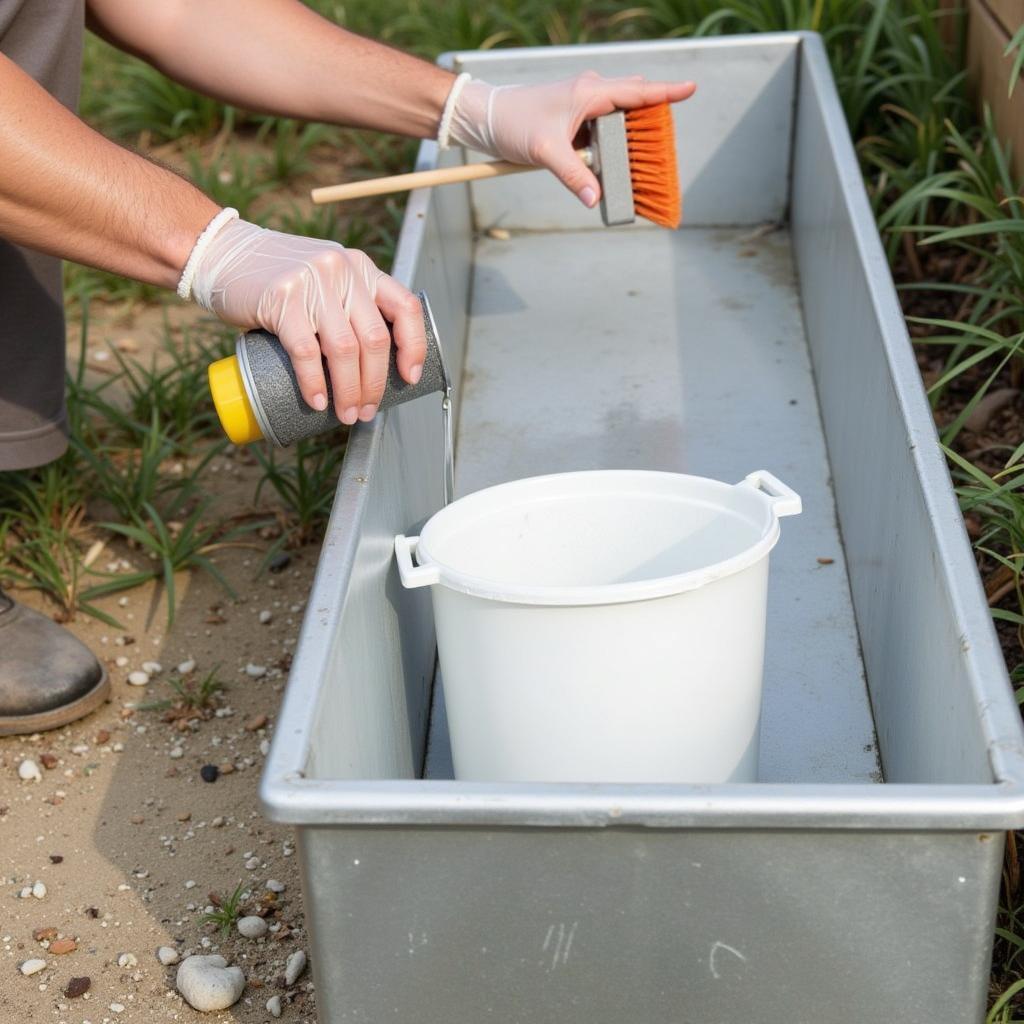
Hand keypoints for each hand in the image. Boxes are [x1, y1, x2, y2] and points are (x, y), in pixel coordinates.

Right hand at [190, 219, 425, 423]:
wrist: (220, 251)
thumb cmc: (276, 277)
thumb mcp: (324, 277)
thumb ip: (348, 302)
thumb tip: (370, 363)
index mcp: (360, 267)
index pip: (405, 307)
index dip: (414, 346)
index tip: (410, 377)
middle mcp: (342, 271)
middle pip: (374, 339)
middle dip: (375, 384)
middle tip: (366, 411)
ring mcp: (313, 283)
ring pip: (345, 350)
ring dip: (349, 391)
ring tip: (346, 414)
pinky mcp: (282, 299)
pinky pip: (307, 351)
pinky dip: (314, 382)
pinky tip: (317, 401)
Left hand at [447, 72, 696, 208]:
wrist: (486, 118)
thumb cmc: (513, 123)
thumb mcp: (545, 152)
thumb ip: (573, 175)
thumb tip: (594, 199)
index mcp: (589, 92)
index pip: (636, 91)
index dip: (665, 92)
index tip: (691, 89)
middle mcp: (590, 94)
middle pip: (633, 104)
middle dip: (650, 122)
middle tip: (661, 146)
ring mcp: (584, 106)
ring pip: (618, 118)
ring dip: (628, 138)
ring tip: (637, 162)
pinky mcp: (576, 120)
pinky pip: (603, 131)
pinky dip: (611, 146)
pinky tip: (611, 165)